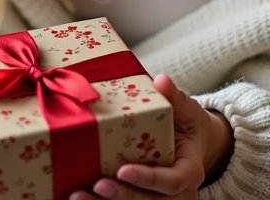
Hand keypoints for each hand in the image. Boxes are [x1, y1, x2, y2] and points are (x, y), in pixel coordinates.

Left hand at [68, 73, 232, 199]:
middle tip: (97, 185)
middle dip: (122, 196)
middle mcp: (179, 194)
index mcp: (190, 171)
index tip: (123, 170)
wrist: (191, 144)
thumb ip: (175, 97)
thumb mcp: (186, 109)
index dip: (148, 179)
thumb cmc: (187, 125)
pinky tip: (80, 196)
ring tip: (78, 196)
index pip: (172, 181)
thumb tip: (161, 80)